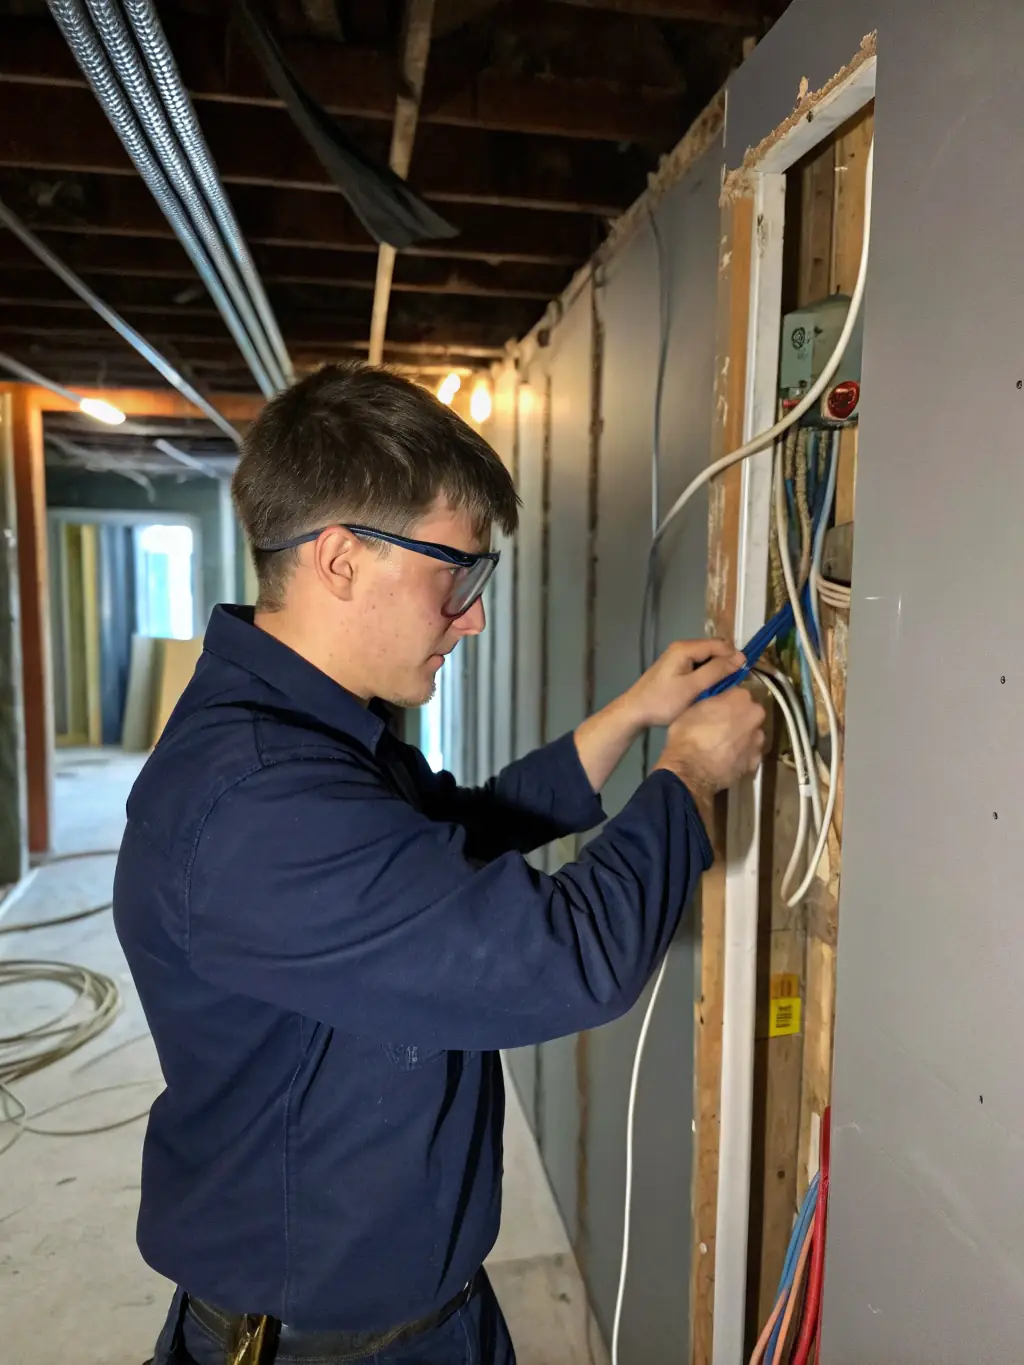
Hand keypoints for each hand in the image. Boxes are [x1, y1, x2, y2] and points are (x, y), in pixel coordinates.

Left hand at [624, 639, 745, 729]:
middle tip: (734, 684)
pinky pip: (699, 667)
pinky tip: (710, 690)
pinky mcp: (676, 668)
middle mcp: (682, 648)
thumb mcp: (692, 687)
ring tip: (724, 689)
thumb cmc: (662, 701)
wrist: (634, 712)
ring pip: (707, 659)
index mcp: (685, 648)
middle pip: (713, 650)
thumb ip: (716, 672)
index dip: (734, 657)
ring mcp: (678, 658)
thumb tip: (740, 658)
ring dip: (717, 671)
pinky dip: (707, 675)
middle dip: (726, 664)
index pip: (719, 644)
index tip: (745, 675)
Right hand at [653, 687, 765, 800]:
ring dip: (742, 738)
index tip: (717, 709)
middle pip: (750, 713)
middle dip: (739, 719)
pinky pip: (749, 755)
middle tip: (721, 728)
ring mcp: (757, 740)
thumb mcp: (693, 708)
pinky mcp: (754, 762)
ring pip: (752, 735)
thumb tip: (718, 704)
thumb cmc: (687, 734)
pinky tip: (727, 761)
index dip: (726, 702)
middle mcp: (754, 716)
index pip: (738, 693)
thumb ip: (713, 703)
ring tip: (723, 747)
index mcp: (740, 698)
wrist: (690, 771)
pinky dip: (741, 756)